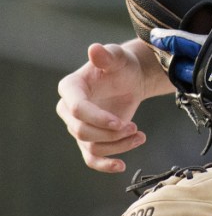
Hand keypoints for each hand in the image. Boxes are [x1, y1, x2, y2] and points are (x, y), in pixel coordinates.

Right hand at [56, 38, 169, 172]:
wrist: (130, 78)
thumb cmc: (121, 65)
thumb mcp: (118, 56)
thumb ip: (107, 55)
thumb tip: (94, 49)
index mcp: (70, 88)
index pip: (76, 109)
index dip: (98, 118)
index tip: (121, 122)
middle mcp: (68, 109)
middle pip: (82, 131)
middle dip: (110, 133)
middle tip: (135, 128)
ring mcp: (78, 126)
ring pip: (91, 146)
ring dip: (117, 146)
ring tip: (140, 136)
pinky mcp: (90, 139)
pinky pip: (91, 158)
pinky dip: (105, 164)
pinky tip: (121, 166)